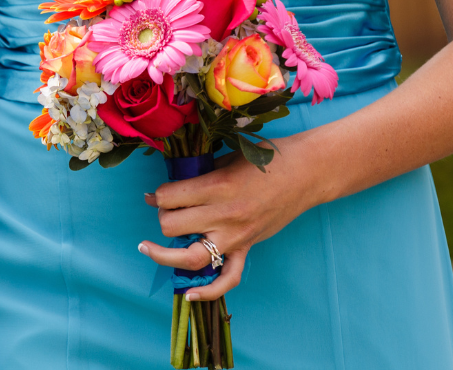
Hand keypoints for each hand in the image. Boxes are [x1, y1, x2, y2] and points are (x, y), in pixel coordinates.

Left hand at [137, 138, 316, 301]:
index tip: (157, 192)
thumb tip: (168, 188)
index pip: (169, 198)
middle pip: (171, 226)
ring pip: (188, 258)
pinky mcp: (247, 248)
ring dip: (163, 254)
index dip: (158, 194)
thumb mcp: (228, 157)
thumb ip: (199, 174)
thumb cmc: (268, 159)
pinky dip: (207, 291)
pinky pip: (227, 279)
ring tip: (146, 247)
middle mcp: (224, 216)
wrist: (306, 173)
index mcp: (217, 187)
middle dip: (163, 216)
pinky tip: (188, 293)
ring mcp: (236, 236)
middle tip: (167, 208)